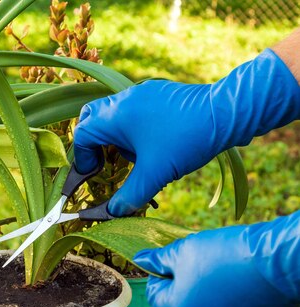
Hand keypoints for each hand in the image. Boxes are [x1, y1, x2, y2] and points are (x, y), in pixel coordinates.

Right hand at [74, 49, 299, 216]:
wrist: (226, 112)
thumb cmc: (186, 140)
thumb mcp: (155, 174)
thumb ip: (130, 195)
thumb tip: (113, 212)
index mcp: (114, 117)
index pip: (81, 136)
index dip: (81, 160)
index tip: (92, 176)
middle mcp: (122, 100)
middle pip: (90, 119)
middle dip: (92, 144)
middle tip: (101, 163)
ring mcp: (139, 93)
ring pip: (111, 114)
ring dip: (114, 137)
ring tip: (135, 157)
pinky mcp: (156, 93)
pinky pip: (131, 110)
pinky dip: (131, 128)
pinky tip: (152, 144)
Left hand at [134, 213, 299, 306]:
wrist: (277, 263)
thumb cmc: (227, 254)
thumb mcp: (185, 250)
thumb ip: (159, 259)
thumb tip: (141, 259)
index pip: (155, 296)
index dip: (162, 277)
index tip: (175, 264)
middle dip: (185, 289)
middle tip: (202, 266)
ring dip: (208, 302)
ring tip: (225, 278)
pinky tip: (240, 293)